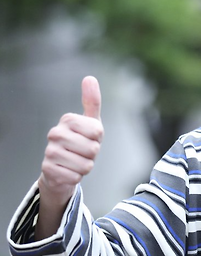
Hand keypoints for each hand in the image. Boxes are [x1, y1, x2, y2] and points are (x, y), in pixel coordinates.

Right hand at [35, 76, 103, 239]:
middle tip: (82, 152)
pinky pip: (76, 177)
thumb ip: (92, 101)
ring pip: (86, 165)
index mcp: (67, 120)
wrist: (61, 167)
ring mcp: (50, 152)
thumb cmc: (80, 142)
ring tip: (76, 161)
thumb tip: (89, 78)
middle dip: (93, 154)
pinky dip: (77, 177)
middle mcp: (55, 133)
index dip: (98, 139)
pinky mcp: (48, 170)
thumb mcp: (90, 122)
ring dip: (85, 166)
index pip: (98, 132)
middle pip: (93, 149)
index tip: (89, 138)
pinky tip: (68, 171)